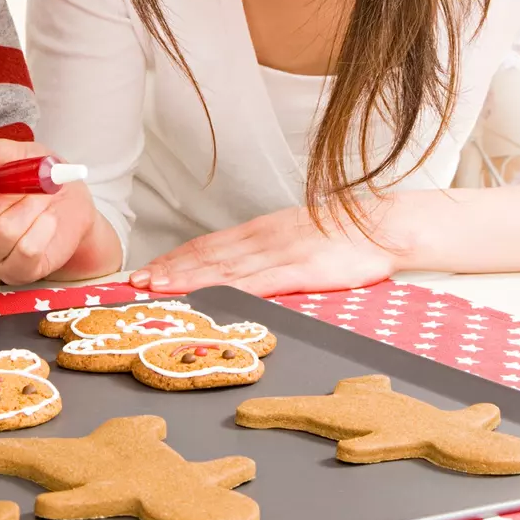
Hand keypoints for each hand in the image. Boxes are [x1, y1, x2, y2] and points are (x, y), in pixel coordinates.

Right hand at [0, 139, 120, 284]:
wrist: (71, 201)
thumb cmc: (34, 176)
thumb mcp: (11, 152)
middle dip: (7, 195)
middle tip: (28, 185)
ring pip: (2, 233)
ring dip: (31, 207)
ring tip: (42, 199)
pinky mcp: (15, 273)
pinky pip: (26, 250)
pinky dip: (44, 227)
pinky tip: (48, 221)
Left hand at [128, 203, 408, 296]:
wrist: (383, 224)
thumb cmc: (341, 235)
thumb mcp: (293, 236)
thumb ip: (262, 251)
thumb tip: (230, 267)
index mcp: (259, 232)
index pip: (207, 246)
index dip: (174, 260)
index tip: (147, 272)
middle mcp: (262, 240)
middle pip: (207, 256)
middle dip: (169, 271)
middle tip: (136, 284)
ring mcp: (280, 253)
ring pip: (225, 268)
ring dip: (188, 278)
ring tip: (157, 288)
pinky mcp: (302, 270)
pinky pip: (261, 280)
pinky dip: (231, 288)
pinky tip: (211, 295)